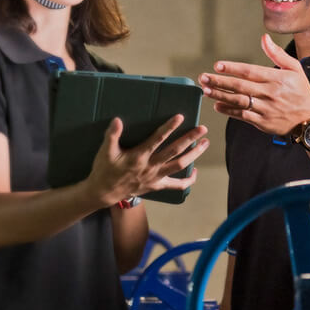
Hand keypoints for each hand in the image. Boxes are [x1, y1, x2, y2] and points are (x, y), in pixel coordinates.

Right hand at [85, 115, 208, 206]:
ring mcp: (156, 177)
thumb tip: (117, 120)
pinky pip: (176, 185)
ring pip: (180, 165)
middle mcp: (151, 166)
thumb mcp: (105, 152)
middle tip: (203, 129)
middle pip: (175, 151)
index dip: (169, 127)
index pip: (157, 139)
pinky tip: (196, 173)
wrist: (104, 193)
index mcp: (139, 156)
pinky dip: (188, 181)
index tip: (181, 116)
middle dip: (190, 139)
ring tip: (205, 144)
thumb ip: (112, 135)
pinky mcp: (157, 185)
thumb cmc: (105, 169)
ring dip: (194, 155)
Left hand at [199, 34, 309, 136]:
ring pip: (239, 102)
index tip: (218, 65)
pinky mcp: (263, 122)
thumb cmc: (301, 91)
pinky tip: (217, 105)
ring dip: (220, 96)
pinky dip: (229, 111)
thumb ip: (277, 54)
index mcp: (277, 79)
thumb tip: (264, 38)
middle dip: (219, 82)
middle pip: (240, 87)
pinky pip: (242, 116)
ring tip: (206, 91)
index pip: (250, 72)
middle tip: (203, 78)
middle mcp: (270, 94)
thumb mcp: (294, 69)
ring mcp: (266, 109)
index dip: (233, 68)